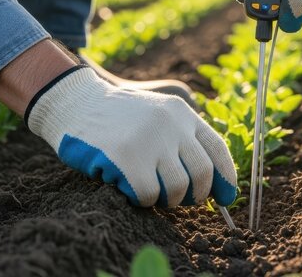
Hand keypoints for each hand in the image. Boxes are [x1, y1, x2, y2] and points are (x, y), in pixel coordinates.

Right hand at [25, 66, 237, 206]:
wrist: (75, 103)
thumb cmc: (117, 117)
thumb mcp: (156, 113)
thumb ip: (182, 138)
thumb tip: (210, 184)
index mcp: (181, 113)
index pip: (217, 149)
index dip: (226, 178)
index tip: (226, 198)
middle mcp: (171, 124)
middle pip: (202, 174)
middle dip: (194, 195)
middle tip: (177, 198)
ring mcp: (150, 140)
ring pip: (177, 189)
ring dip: (164, 198)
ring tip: (147, 187)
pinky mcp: (128, 158)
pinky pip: (148, 196)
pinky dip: (140, 199)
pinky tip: (126, 184)